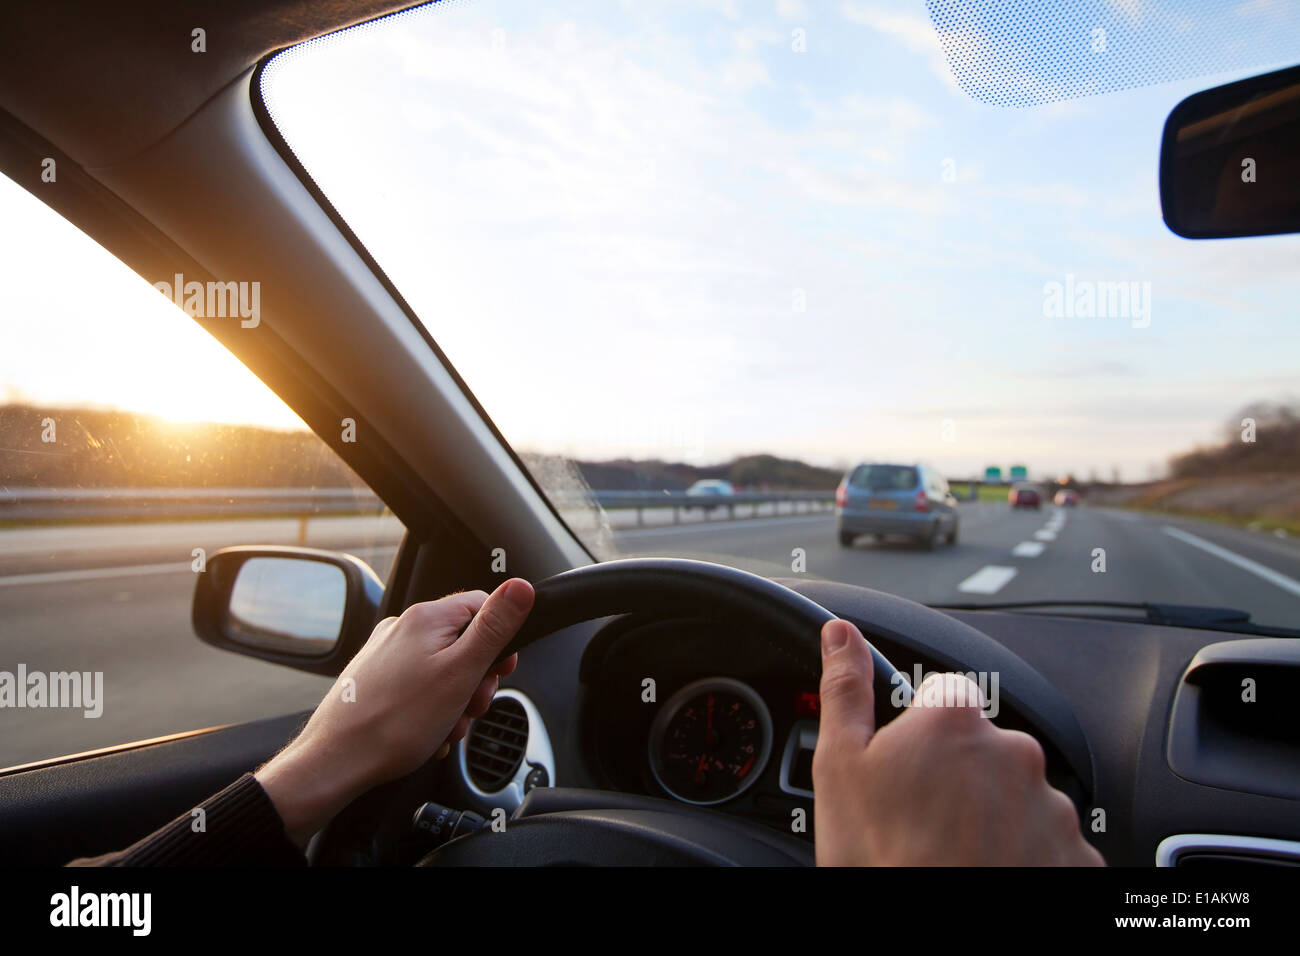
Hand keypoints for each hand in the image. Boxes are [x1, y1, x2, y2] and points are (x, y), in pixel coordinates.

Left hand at [255, 578, 533, 844]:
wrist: (336, 761)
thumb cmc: (395, 722)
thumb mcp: (461, 673)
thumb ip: (494, 628)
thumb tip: (521, 587)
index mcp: (426, 618)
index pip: (482, 606)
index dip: (500, 641)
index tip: (500, 671)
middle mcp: (402, 628)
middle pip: (463, 641)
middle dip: (476, 679)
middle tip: (470, 707)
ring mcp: (386, 653)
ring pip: (442, 668)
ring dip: (455, 700)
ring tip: (445, 727)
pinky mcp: (376, 678)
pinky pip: (419, 686)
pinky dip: (431, 708)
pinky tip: (428, 732)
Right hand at [812, 619, 1103, 865]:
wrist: (934, 937)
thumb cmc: (881, 859)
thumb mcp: (840, 767)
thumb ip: (846, 690)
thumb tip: (840, 633)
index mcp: (955, 719)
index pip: (941, 697)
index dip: (917, 734)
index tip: (902, 771)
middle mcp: (1014, 753)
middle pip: (981, 749)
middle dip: (956, 778)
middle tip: (920, 824)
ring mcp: (1051, 807)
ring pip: (1015, 799)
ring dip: (991, 819)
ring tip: (951, 856)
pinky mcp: (1077, 857)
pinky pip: (1047, 844)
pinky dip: (1022, 857)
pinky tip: (984, 871)